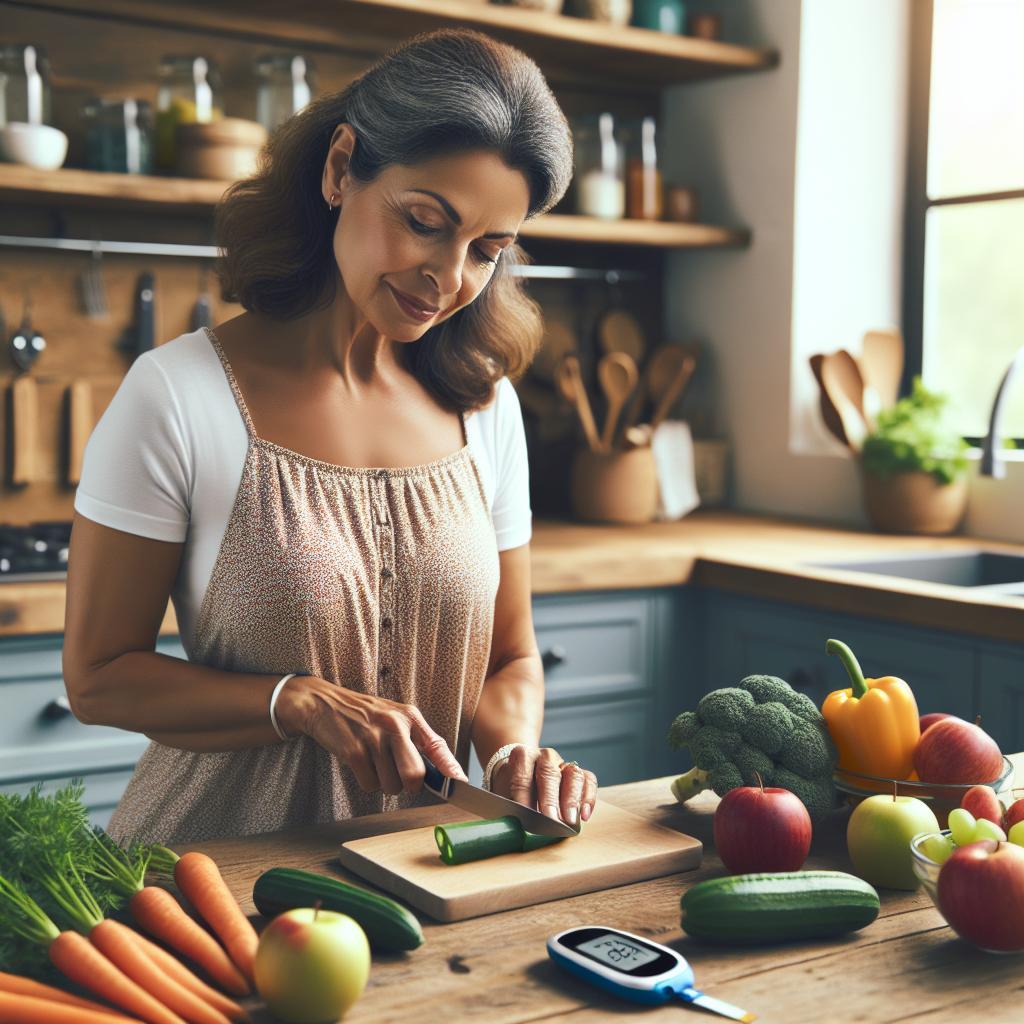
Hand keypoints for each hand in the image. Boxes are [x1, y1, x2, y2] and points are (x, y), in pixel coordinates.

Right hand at [276, 676, 466, 795]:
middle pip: (415, 775)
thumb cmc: (364, 714)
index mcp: (409, 716)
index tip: (460, 785)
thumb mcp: (395, 716)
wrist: (324, 703)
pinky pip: (370, 785)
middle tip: (397, 774)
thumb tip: (445, 771)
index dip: (450, 769)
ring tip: (373, 761)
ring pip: (391, 785)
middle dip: (408, 785)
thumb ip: (418, 740)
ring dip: (384, 783)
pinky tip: (360, 763)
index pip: (437, 746)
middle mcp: (395, 726)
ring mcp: (374, 738)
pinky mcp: (354, 752)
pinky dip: (367, 781)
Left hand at [491, 746, 597, 825]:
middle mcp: (545, 756)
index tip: (526, 813)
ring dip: (572, 799)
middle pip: (550, 773)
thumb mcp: (503, 792)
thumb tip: (513, 826)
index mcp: (523, 756)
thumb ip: (509, 806)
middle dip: (551, 798)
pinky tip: (584, 816)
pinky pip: (589, 781)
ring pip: (573, 775)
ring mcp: (564, 763)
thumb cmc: (511, 787)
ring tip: (570, 820)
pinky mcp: (579, 773)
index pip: (523, 775)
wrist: (522, 774)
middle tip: (551, 819)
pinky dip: (588, 799)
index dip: (524, 795)